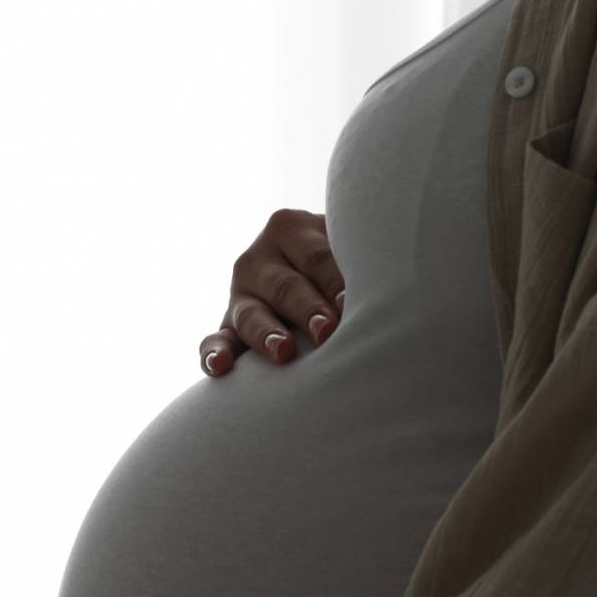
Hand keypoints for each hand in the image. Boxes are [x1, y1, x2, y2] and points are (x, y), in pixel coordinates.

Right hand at [199, 209, 346, 376]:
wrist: (314, 275)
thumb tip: (382, 297)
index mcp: (289, 228)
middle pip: (286, 286)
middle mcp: (258, 258)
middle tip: (328, 330)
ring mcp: (240, 294)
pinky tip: (219, 367)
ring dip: (266, 334)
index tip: (353, 303)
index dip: (335, 281)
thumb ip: (355, 261)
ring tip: (283, 351)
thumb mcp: (345, 247)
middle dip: (307, 309)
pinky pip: (215, 340)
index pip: (316, 256)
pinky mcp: (228, 326)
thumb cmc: (343, 260)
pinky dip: (214, 353)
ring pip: (250, 315)